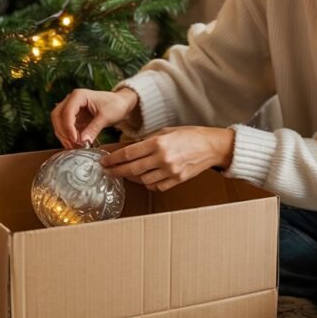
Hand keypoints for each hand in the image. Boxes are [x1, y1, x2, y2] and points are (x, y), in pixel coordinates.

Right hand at [51, 87, 138, 148]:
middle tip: (72, 145)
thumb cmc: (115, 105)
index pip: (67, 111)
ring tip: (74, 147)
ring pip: (58, 122)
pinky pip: (65, 127)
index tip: (74, 139)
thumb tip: (83, 141)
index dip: (68, 126)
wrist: (121, 104)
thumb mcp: (106, 117)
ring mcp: (72, 109)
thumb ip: (94, 128)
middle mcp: (71, 100)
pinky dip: (68, 136)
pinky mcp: (74, 117)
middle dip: (63, 132)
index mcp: (79, 95)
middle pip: (57, 116)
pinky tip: (75, 145)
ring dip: (64, 135)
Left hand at [102, 126, 234, 190]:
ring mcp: (170, 171)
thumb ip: (148, 140)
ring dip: (132, 177)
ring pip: (143, 180)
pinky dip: (148, 183)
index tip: (104, 161)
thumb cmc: (190, 135)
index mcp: (158, 143)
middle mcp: (163, 158)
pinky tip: (144, 178)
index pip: (129, 153)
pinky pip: (157, 186)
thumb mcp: (166, 131)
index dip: (113, 158)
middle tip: (107, 171)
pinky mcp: (177, 180)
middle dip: (116, 170)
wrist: (212, 146)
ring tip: (126, 173)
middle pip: (132, 168)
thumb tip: (131, 148)